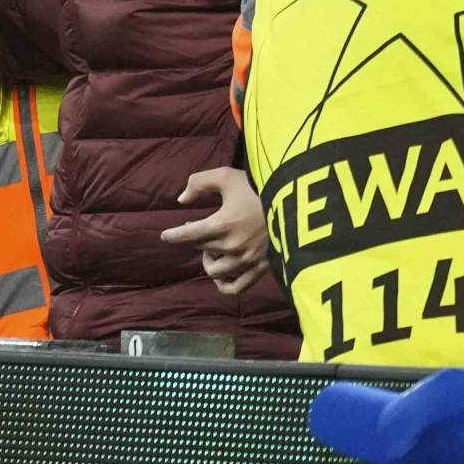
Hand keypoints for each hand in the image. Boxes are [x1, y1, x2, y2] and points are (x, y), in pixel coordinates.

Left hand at [162, 166, 270, 297]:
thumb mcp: (227, 175)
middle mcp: (232, 247)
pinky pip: (235, 288)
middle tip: (199, 229)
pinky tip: (222, 273)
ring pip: (213, 271)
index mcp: (222, 224)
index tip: (165, 235)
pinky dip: (223, 283)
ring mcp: (247, 261)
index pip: (187, 236)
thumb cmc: (260, 187)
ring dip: (208, 259)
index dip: (172, 235)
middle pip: (201, 249)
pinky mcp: (261, 270)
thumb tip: (182, 200)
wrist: (298, 203)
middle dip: (195, 239)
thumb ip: (199, 183)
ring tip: (213, 248)